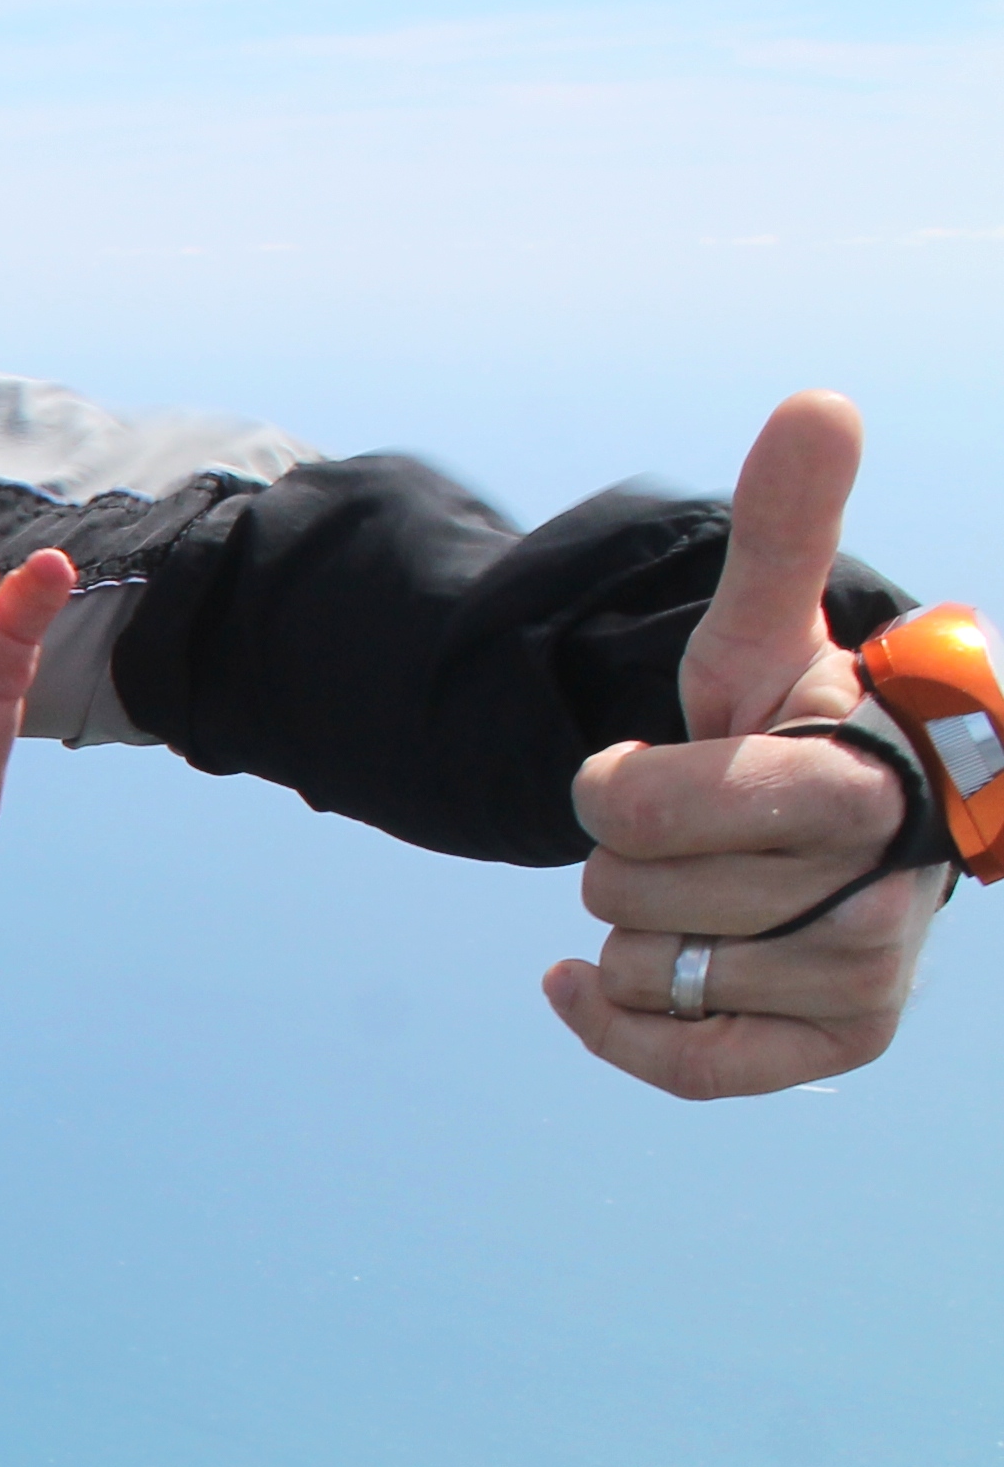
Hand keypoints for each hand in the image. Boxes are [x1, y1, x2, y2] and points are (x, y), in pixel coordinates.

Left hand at [542, 392, 943, 1098]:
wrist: (835, 818)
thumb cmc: (785, 720)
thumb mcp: (761, 631)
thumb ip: (782, 530)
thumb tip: (816, 403)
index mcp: (853, 789)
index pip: (641, 810)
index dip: (617, 787)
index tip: (654, 768)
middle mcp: (880, 896)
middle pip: (632, 893)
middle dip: (630, 857)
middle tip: (698, 832)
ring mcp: (864, 980)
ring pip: (645, 970)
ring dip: (635, 928)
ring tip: (705, 889)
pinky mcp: (834, 1047)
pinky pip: (681, 1062)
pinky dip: (613, 1025)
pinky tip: (586, 984)